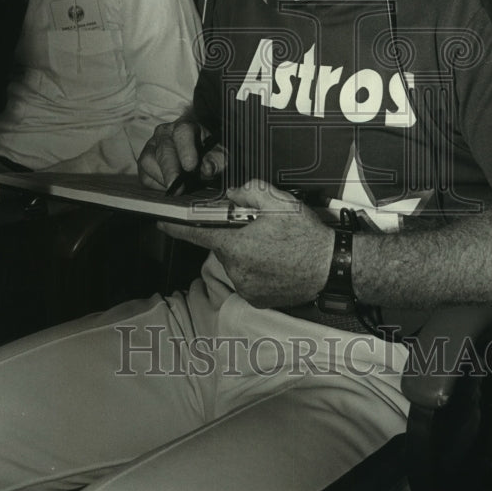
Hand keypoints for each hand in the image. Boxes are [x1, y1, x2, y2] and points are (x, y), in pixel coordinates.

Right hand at [137, 113, 225, 190]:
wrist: (196, 155)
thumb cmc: (207, 153)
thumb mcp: (218, 155)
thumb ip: (216, 161)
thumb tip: (208, 169)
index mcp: (184, 127)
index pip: (183, 132)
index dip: (186, 149)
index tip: (191, 166)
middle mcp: (164, 134)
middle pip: (164, 149)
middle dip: (170, 169)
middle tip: (176, 186)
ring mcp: (151, 147)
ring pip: (148, 161)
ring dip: (163, 178)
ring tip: (178, 189)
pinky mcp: (144, 164)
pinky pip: (145, 177)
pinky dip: (157, 186)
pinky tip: (169, 187)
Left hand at [158, 179, 333, 307]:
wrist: (331, 266)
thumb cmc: (306, 234)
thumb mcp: (278, 201)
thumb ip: (248, 192)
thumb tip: (232, 195)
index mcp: (236, 244)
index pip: (195, 233)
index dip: (175, 226)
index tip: (160, 221)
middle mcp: (236, 268)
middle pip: (221, 245)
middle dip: (233, 235)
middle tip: (258, 229)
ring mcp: (246, 287)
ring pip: (235, 262)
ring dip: (246, 253)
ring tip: (273, 247)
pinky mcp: (256, 298)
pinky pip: (246, 278)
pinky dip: (255, 269)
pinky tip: (275, 262)